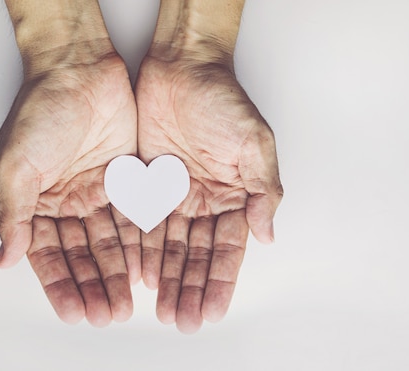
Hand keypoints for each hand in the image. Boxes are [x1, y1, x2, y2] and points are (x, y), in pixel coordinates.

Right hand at [0, 47, 139, 326]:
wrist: (80, 69)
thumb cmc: (43, 110)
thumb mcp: (16, 163)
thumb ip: (13, 212)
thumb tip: (4, 259)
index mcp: (38, 202)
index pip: (50, 255)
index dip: (62, 285)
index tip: (74, 314)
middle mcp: (70, 201)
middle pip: (84, 254)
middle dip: (95, 286)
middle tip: (107, 316)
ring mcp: (101, 192)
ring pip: (112, 242)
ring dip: (118, 273)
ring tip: (127, 305)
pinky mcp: (129, 179)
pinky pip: (136, 218)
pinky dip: (140, 245)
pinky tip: (146, 270)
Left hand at [135, 56, 282, 332]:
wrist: (182, 67)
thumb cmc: (223, 100)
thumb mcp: (255, 144)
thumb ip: (263, 191)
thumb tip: (267, 235)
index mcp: (235, 195)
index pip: (227, 248)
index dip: (220, 281)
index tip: (212, 311)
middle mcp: (206, 200)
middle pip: (197, 255)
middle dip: (191, 289)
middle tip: (184, 321)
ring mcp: (176, 194)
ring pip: (170, 247)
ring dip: (167, 279)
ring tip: (163, 310)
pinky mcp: (147, 183)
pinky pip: (143, 224)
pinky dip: (142, 251)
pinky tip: (140, 276)